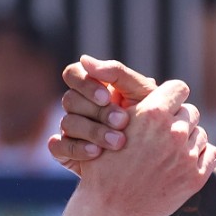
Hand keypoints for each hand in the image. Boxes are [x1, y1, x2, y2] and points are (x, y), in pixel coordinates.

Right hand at [47, 55, 159, 174]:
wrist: (158, 156)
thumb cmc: (153, 119)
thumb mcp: (142, 93)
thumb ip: (117, 73)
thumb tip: (84, 59)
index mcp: (94, 87)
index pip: (74, 74)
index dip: (85, 84)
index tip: (106, 98)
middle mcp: (79, 107)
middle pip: (70, 99)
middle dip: (97, 111)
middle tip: (123, 122)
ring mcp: (71, 130)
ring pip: (67, 123)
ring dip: (93, 131)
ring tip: (118, 142)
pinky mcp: (67, 153)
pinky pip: (58, 147)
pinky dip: (77, 149)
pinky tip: (97, 153)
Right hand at [73, 77, 215, 215]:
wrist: (110, 209)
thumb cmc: (105, 165)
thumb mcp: (111, 126)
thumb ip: (134, 105)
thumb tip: (151, 84)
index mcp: (152, 113)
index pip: (179, 88)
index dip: (172, 96)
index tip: (165, 106)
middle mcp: (173, 131)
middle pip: (191, 112)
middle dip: (179, 120)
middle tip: (163, 134)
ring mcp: (186, 156)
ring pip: (200, 133)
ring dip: (189, 139)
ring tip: (169, 152)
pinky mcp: (196, 178)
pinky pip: (211, 154)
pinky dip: (201, 156)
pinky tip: (184, 161)